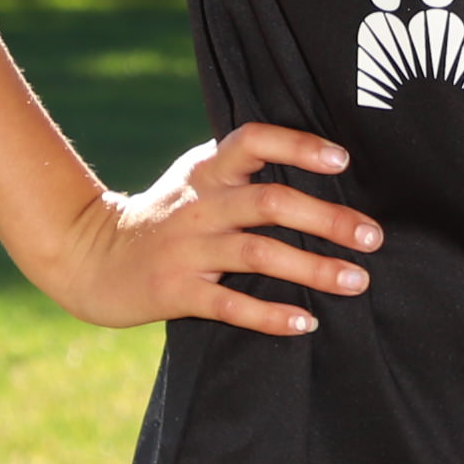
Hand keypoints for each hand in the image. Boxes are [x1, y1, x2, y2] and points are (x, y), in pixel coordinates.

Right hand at [27, 124, 377, 333]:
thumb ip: (242, 171)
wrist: (91, 257)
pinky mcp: (177, 291)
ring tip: (356, 281)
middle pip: (269, 202)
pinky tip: (305, 322)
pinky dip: (270, 315)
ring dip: (313, 269)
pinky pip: (231, 304)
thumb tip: (324, 166)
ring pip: (258, 254)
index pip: (253, 141)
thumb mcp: (196, 179)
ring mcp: (188, 249)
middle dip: (326, 219)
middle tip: (373, 236)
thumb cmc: (163, 216)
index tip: (342, 161)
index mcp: (208, 171)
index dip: (297, 146)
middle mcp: (201, 205)